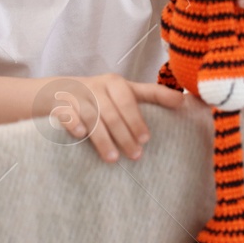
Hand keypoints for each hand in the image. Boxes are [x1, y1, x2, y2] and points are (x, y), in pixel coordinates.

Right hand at [44, 72, 187, 163]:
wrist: (59, 91)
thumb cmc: (101, 95)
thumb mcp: (125, 90)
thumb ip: (152, 94)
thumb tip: (184, 100)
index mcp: (115, 83)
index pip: (130, 100)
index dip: (138, 119)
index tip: (147, 139)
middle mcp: (96, 87)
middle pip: (113, 113)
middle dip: (125, 135)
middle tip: (136, 156)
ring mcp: (77, 96)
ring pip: (92, 117)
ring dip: (103, 138)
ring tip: (113, 159)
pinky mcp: (60, 105)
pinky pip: (66, 114)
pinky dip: (74, 123)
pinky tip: (81, 135)